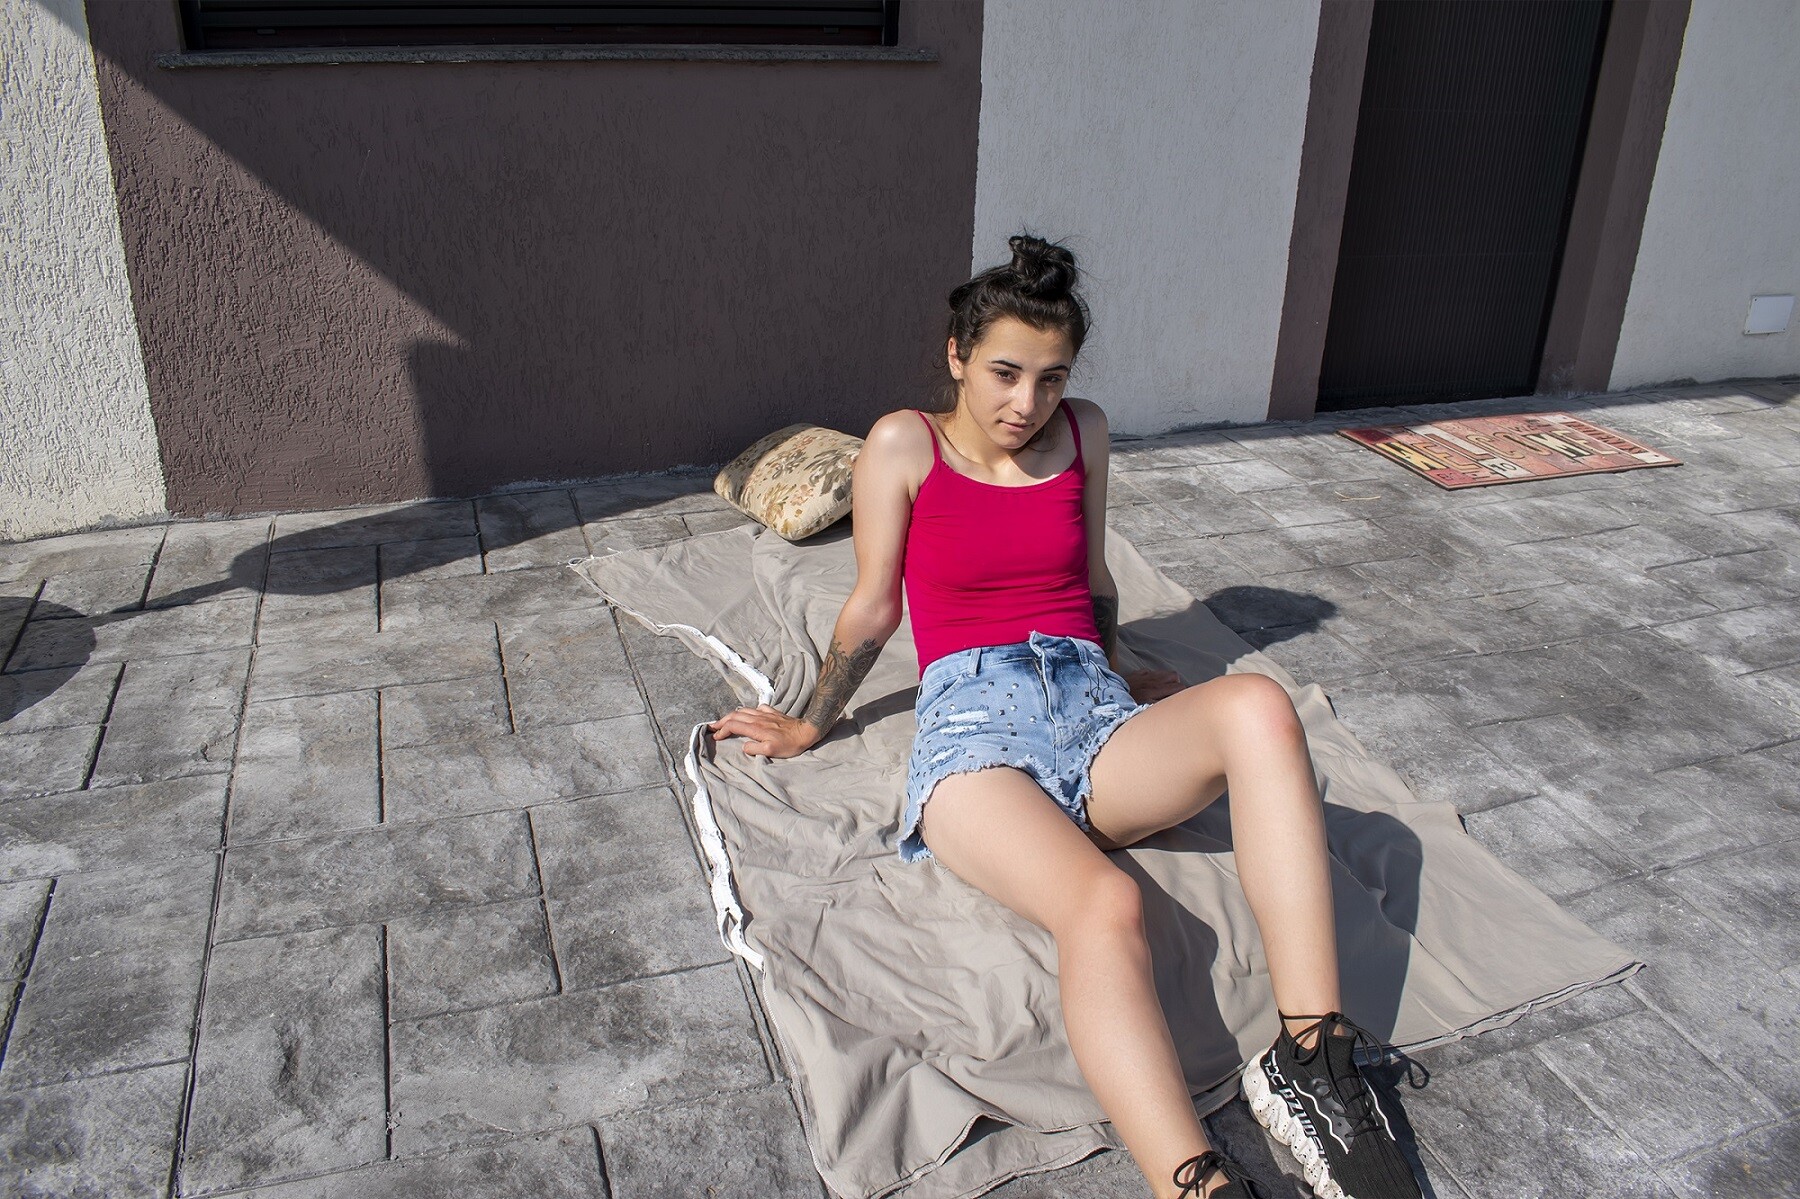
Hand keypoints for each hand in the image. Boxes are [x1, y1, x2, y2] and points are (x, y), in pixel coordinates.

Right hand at [706, 704, 822, 759]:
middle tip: (713, 727)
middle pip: (734, 715)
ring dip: (732, 715)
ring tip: (725, 720)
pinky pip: (756, 708)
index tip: (716, 737)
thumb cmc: (789, 744)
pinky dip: (748, 711)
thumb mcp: (771, 751)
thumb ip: (754, 749)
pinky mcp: (773, 712)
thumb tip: (743, 746)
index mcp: (755, 728)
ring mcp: (765, 713)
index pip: (733, 726)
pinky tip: (749, 715)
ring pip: (743, 710)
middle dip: (722, 721)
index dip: (722, 730)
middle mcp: (758, 718)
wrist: (806, 731)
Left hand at [1123, 668, 1183, 704]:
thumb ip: (1159, 704)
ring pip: (1165, 672)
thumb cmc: (1128, 705)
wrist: (1109, 696)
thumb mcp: (1144, 708)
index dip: (1182, 694)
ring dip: (1167, 679)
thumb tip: (1172, 704)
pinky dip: (1152, 677)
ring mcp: (1144, 676)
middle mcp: (1152, 681)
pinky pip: (1150, 671)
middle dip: (1177, 686)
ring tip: (1164, 689)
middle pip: (1174, 677)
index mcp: (1155, 690)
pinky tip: (1149, 684)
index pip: (1178, 687)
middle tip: (1173, 695)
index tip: (1179, 700)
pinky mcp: (1136, 674)